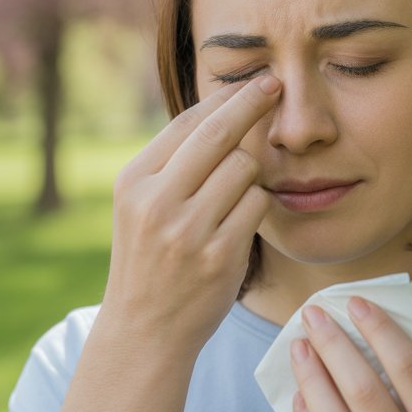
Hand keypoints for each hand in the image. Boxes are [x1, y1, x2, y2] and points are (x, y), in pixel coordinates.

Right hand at [102, 75, 280, 352]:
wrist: (145, 329)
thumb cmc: (151, 259)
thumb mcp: (143, 205)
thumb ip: (175, 162)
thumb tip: (224, 107)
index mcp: (134, 181)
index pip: (187, 123)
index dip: (225, 98)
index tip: (252, 82)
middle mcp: (157, 201)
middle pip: (219, 133)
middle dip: (253, 102)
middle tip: (277, 85)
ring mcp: (189, 230)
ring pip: (245, 169)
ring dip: (253, 172)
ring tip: (238, 192)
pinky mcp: (220, 255)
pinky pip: (258, 205)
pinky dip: (258, 204)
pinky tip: (244, 218)